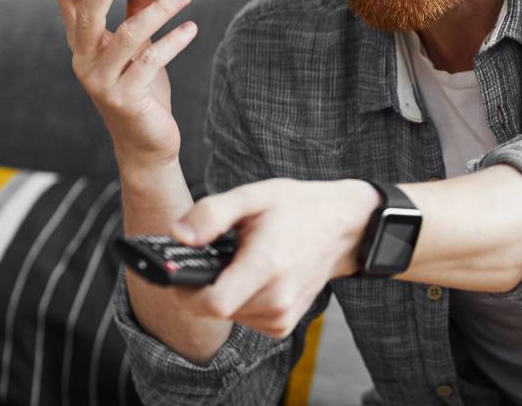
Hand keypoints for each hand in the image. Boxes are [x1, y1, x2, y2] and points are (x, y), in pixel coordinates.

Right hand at [55, 0, 197, 167]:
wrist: (146, 144)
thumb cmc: (142, 90)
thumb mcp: (141, 47)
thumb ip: (141, 9)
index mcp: (82, 43)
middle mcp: (84, 60)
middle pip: (88, 12)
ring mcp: (101, 81)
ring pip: (129, 35)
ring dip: (161, 9)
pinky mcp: (124, 98)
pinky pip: (151, 61)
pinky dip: (174, 41)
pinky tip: (192, 29)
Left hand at [169, 178, 380, 337]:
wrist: (344, 227)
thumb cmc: (298, 208)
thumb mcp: (254, 196)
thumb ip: (212, 213)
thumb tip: (178, 235)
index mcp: (267, 266)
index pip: (211, 303)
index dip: (187, 290)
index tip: (183, 271)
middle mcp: (278, 299)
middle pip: (215, 310)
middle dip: (205, 286)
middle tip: (217, 255)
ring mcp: (283, 316)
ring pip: (228, 316)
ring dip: (223, 293)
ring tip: (241, 262)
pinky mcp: (283, 325)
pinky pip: (244, 319)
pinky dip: (240, 301)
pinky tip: (254, 278)